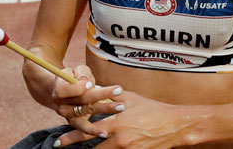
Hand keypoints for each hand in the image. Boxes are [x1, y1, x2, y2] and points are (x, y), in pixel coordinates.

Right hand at [50, 65, 125, 136]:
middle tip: (118, 90)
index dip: (77, 88)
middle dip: (101, 95)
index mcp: (58, 88)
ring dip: (104, 108)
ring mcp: (68, 115)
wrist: (64, 92)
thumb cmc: (73, 77)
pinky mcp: (75, 122)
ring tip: (121, 106)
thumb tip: (85, 80)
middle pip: (81, 100)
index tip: (90, 84)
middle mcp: (61, 104)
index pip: (65, 90)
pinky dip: (93, 131)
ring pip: (87, 111)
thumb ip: (81, 73)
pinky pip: (84, 128)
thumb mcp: (75, 70)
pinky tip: (104, 133)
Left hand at [55, 91, 186, 148]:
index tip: (59, 138)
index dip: (72, 134)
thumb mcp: (129, 98)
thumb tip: (91, 90)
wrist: (173, 126)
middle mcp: (119, 138)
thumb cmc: (151, 109)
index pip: (88, 128)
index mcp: (116, 121)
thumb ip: (109, 96)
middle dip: (74, 145)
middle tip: (58, 147)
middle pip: (91, 145)